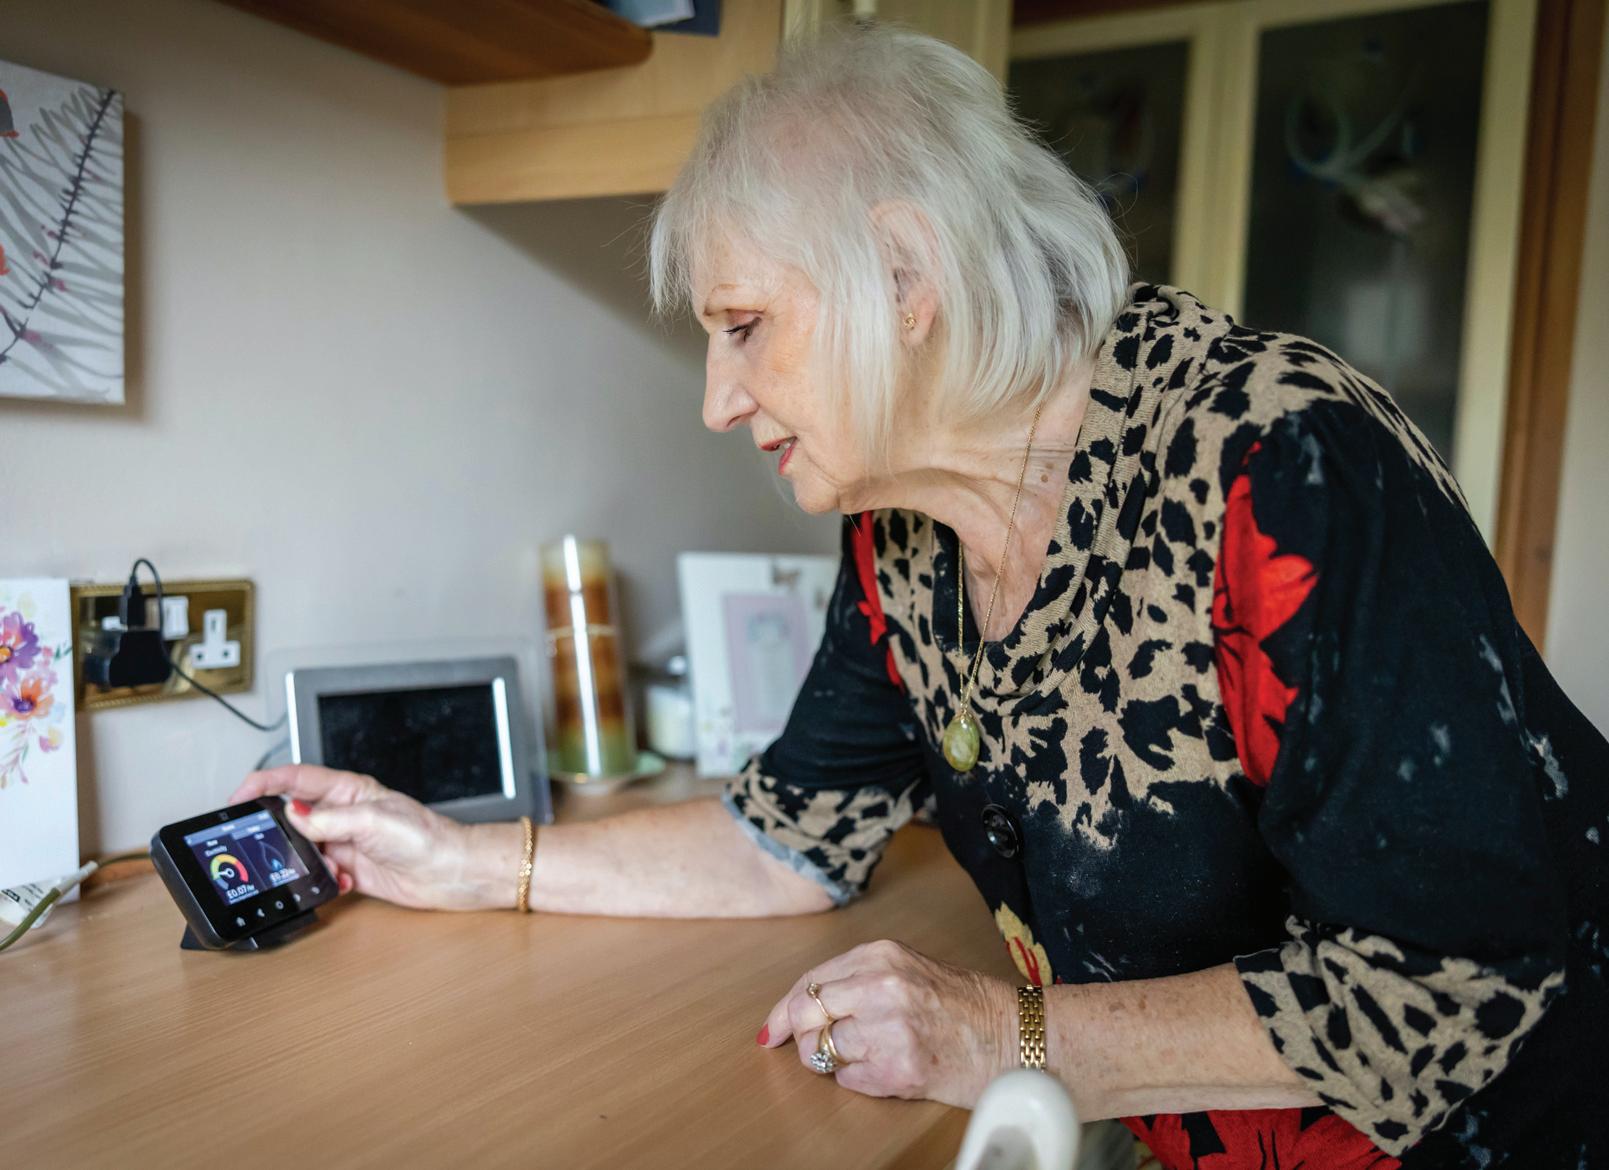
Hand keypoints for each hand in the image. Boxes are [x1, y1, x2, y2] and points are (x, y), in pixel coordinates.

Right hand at [229, 765, 518, 911]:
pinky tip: (342, 881)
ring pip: (303, 849)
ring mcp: (346, 842)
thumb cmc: (425, 837)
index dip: (264, 782)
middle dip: (277, 829)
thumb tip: (292, 813)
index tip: (238, 795)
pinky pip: (319, 875)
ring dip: (303, 861)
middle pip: (293, 815)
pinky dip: (323, 881)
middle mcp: (344, 814)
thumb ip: (329, 818)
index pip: (296, 779)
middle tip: (263, 843)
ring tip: (320, 865)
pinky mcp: (350, 869)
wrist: (451, 872)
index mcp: (349, 791)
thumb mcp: (373, 820)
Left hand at [758, 938, 1017, 1106]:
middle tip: (810, 1046)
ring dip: (834, 1059)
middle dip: (802, 1035)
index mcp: (882, 955)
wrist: (1013, 1038)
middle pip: (806, 1014)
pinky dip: (859, 1080)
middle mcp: (880, 987)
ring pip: (823, 1049)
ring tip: (869, 1054)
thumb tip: (799, 1007)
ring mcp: (887, 1029)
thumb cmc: (963, 1006)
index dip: (784, 1009)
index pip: (810, 981)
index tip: (772, 1029)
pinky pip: (848, 1079)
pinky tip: (887, 1069)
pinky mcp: (897, 1069)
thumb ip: (858, 979)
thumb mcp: (909, 969)